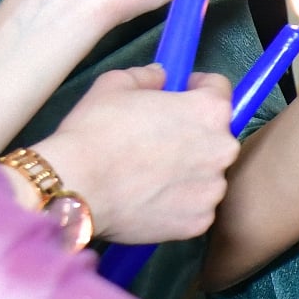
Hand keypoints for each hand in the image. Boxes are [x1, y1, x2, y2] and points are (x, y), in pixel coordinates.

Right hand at [30, 66, 238, 242]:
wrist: (77, 186)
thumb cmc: (96, 131)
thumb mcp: (115, 85)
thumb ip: (147, 76)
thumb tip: (160, 76)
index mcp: (209, 111)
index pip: (219, 90)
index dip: (198, 87)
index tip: (183, 92)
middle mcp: (222, 150)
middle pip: (214, 135)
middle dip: (192, 133)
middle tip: (158, 138)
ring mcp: (213, 190)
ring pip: (205, 174)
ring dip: (187, 171)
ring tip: (150, 174)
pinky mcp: (199, 222)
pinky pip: (193, 207)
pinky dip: (177, 203)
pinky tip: (149, 198)